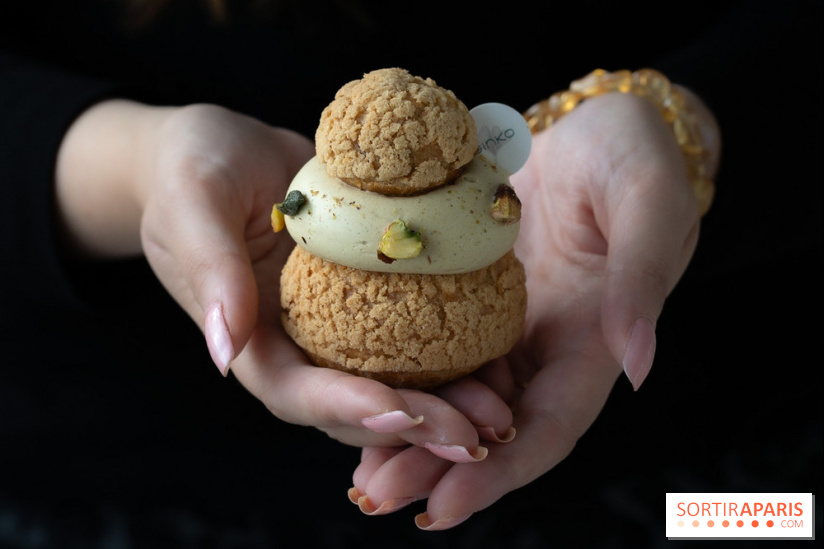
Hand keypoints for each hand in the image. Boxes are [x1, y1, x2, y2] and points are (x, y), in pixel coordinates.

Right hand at [55, 101, 509, 459]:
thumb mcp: (195, 205)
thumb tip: (223, 352)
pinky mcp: (367, 301)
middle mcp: (297, 347)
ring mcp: (334, 329)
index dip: (347, 408)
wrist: (221, 151)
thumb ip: (211, 271)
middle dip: (413, 427)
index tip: (400, 410)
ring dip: (444, 405)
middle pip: (355, 407)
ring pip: (391, 382)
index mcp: (250, 341)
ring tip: (498, 416)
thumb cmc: (192, 170)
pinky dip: (451, 354)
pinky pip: (411, 335)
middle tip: (474, 439)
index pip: (297, 393)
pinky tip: (496, 359)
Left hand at [349, 90, 720, 528]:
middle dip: (437, 467)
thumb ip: (642, 280)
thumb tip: (639, 368)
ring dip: (409, 433)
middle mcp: (546, 346)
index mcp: (594, 340)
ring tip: (359, 472)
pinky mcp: (470, 295)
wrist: (591, 125)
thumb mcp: (646, 203)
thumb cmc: (631, 154)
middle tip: (375, 496)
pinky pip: (433, 344)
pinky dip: (401, 375)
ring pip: (457, 394)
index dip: (501, 471)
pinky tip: (359, 394)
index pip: (549, 426)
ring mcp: (506, 323)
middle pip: (492, 426)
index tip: (444, 507)